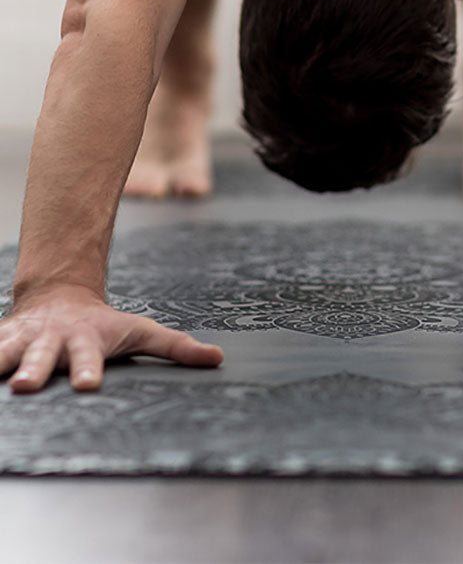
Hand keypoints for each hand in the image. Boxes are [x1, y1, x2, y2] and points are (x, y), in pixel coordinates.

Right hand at [1, 283, 223, 393]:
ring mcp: (21, 342)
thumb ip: (176, 348)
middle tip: (22, 386)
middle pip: (41, 358)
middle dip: (32, 370)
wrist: (62, 296)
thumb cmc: (105, 325)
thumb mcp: (141, 331)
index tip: (88, 385)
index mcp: (85, 342)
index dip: (89, 370)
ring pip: (1, 353)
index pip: (89, 359)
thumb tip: (220, 359)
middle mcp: (50, 342)